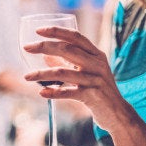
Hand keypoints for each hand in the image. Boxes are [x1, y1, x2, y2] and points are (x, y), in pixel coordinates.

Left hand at [21, 26, 135, 131]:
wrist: (119, 114)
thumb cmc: (99, 90)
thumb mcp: (86, 72)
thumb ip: (68, 63)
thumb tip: (45, 55)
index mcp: (96, 54)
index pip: (75, 37)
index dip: (56, 31)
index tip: (38, 30)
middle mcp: (97, 64)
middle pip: (67, 49)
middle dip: (44, 46)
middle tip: (27, 48)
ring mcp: (95, 80)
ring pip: (63, 72)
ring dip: (42, 73)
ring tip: (27, 76)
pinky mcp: (93, 96)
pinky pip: (68, 92)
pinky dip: (53, 92)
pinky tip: (42, 92)